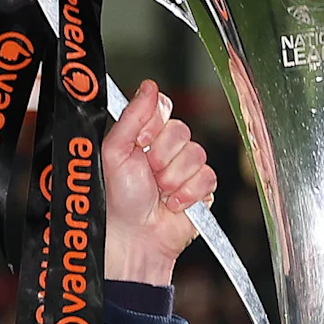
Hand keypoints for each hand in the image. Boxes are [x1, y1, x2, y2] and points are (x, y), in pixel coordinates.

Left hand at [98, 79, 215, 286]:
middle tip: (148, 174)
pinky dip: (188, 193)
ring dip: (174, 178)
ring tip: (160, 193)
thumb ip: (132, 116)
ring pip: (196, 154)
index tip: (142, 141)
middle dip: (162, 156)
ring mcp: (186, 169)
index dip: (155, 124)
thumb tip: (149, 86)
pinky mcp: (202, 189)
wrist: (134, 238)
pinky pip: (208, 177)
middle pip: (182, 130)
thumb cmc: (119, 200)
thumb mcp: (116, 152)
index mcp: (145, 135)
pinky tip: (173, 204)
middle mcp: (166, 149)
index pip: (162, 108)